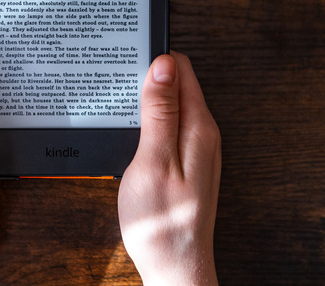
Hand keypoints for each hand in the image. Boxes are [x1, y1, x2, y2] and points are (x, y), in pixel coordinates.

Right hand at [118, 52, 220, 285]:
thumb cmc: (160, 219)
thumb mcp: (153, 158)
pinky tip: (133, 129)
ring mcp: (197, 149)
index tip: (128, 59)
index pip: (181, 69)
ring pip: (173, 106)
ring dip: (150, 98)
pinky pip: (171, 127)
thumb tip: (163, 65)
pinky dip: (152, 121)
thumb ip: (160, 111)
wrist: (174, 266)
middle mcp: (204, 134)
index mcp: (199, 126)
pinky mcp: (187, 164)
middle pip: (178, 84)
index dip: (154, 59)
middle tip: (119, 78)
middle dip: (151, 76)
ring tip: (122, 98)